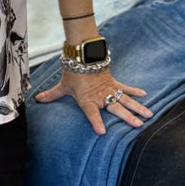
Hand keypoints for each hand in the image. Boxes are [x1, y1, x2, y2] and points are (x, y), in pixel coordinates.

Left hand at [34, 69, 151, 135]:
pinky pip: (125, 88)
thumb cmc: (72, 71)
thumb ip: (52, 94)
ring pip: (125, 100)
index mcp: (87, 99)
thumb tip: (37, 99)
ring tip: (148, 116)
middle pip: (115, 108)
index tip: (102, 132)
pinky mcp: (113, 82)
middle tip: (137, 125)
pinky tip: (145, 96)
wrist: (82, 54)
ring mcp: (109, 89)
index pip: (91, 112)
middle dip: (127, 117)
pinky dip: (135, 91)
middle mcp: (100, 95)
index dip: (96, 121)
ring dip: (136, 107)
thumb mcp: (63, 85)